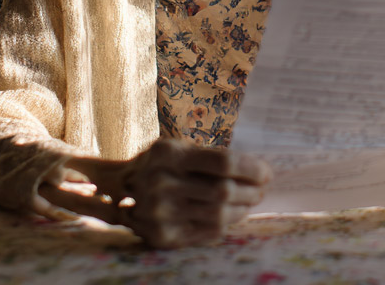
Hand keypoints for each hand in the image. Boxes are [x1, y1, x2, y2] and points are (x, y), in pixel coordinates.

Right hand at [39, 140, 270, 247]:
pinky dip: (227, 223)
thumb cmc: (160, 165)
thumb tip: (258, 171)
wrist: (118, 190)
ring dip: (244, 209)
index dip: (251, 168)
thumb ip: (211, 157)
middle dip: (252, 191)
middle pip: (225, 192)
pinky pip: (209, 232)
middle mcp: (161, 184)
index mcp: (168, 155)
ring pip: (221, 215)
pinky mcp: (163, 237)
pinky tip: (231, 215)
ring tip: (250, 201)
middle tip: (261, 188)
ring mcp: (160, 214)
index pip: (223, 162)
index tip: (266, 172)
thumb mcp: (178, 148)